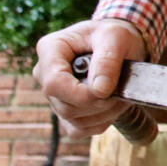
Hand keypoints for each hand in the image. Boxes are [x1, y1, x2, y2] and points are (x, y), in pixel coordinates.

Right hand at [33, 19, 147, 137]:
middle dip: (99, 104)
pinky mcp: (64, 111)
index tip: (107, 91)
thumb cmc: (113, 35)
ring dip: (104, 114)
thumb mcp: (115, 37)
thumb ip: (107, 60)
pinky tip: (111, 107)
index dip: (82, 94)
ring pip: (73, 120)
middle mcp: (44, 74)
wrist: (118, 43)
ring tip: (120, 95)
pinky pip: (78, 130)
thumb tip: (100, 90)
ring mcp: (53, 95)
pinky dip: (99, 123)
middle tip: (122, 90)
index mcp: (49, 50)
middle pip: (65, 106)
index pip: (54, 83)